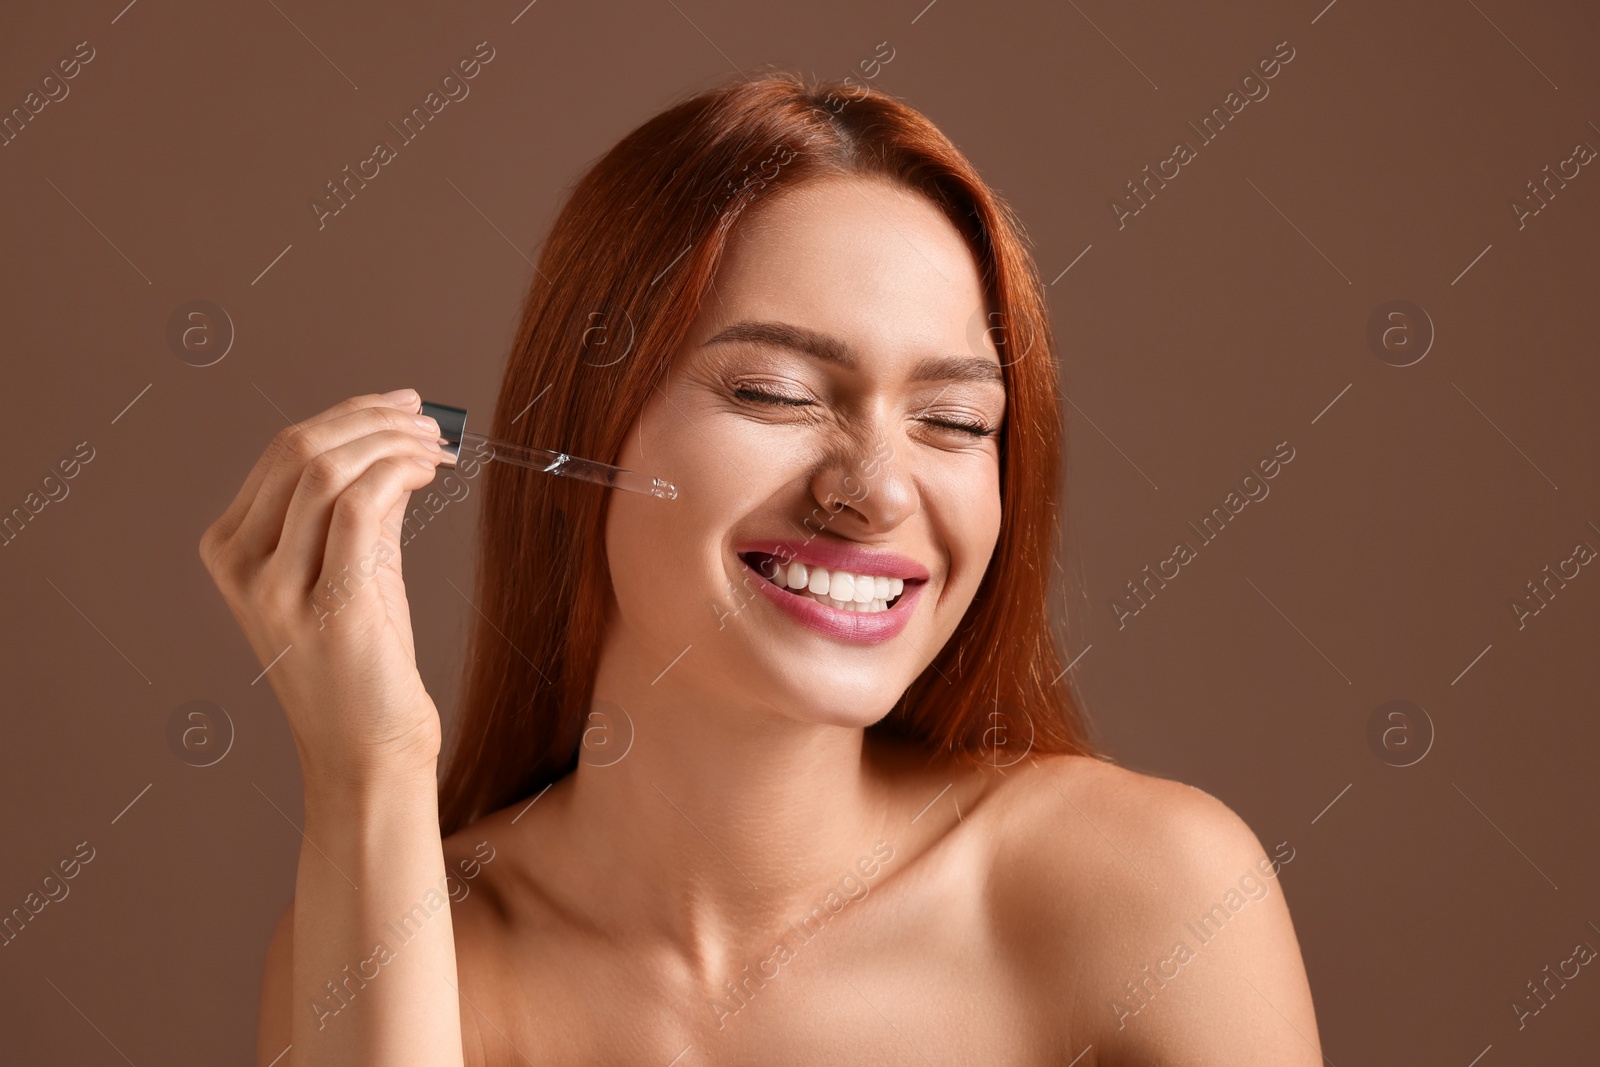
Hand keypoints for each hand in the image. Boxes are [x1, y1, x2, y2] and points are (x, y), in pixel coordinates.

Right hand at [200, 388, 446, 791]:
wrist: (367, 750)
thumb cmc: (363, 663)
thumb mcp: (352, 568)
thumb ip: (358, 506)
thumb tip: (391, 439)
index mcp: (231, 549)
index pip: (283, 451)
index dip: (349, 413)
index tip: (403, 405)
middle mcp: (241, 566)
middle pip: (299, 449)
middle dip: (372, 419)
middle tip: (427, 420)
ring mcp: (276, 591)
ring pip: (327, 470)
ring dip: (392, 442)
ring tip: (437, 446)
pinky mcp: (327, 609)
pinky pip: (358, 508)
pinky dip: (397, 472)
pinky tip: (428, 472)